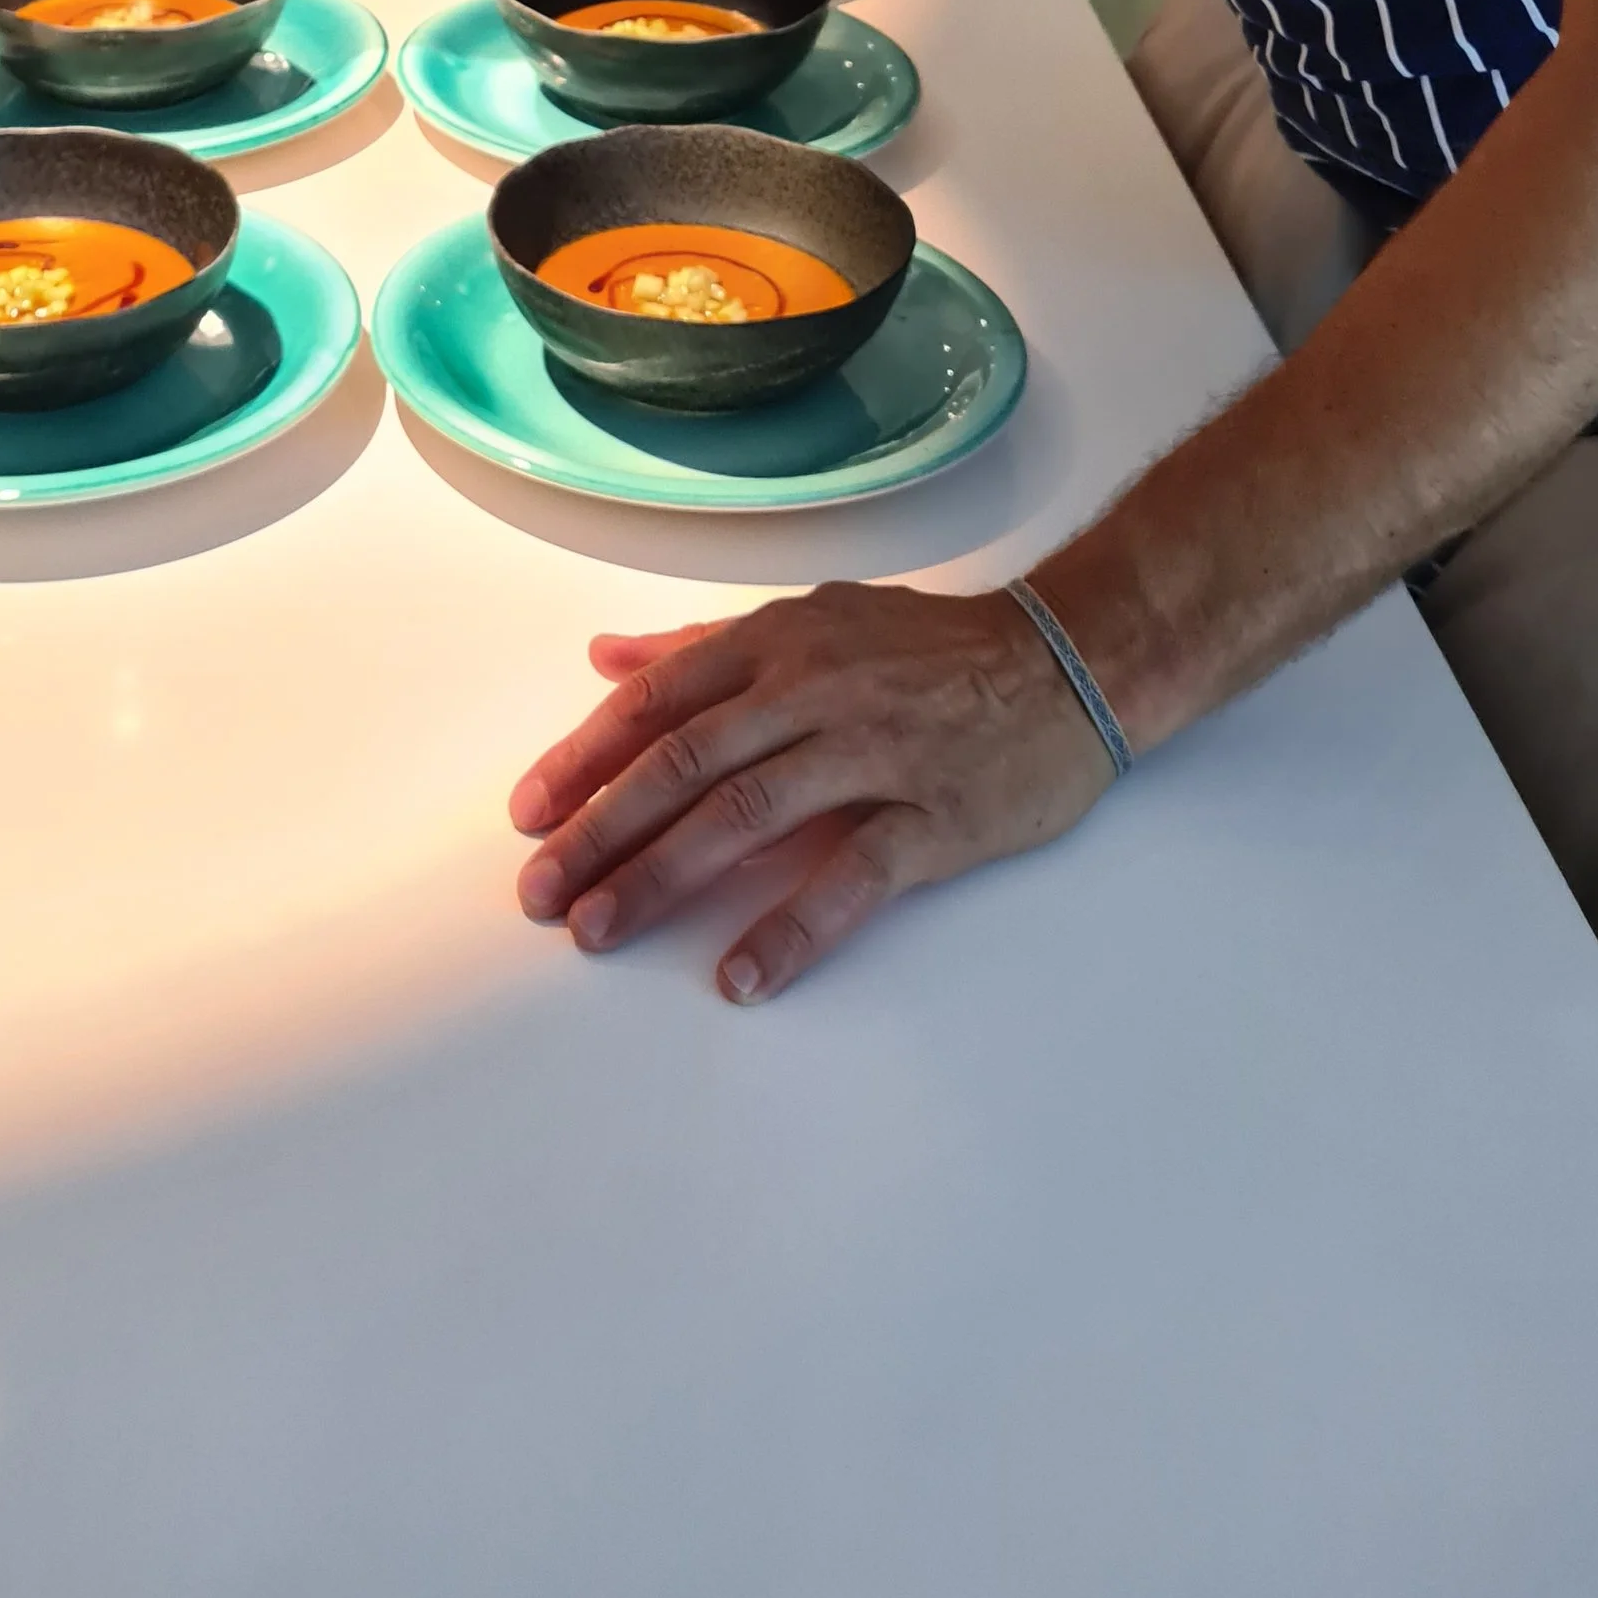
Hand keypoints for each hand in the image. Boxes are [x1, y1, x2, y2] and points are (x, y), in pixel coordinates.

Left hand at [508, 584, 1113, 1002]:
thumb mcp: (812, 621)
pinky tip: (739, 975)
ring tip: (603, 929)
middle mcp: (814, 691)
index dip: (585, 759)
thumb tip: (606, 658)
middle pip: (685, 763)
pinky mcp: (935, 816)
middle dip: (601, 830)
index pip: (657, 703)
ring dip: (665, 876)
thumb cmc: (927, 650)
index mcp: (778, 643)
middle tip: (541, 892)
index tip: (529, 815)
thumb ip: (704, 645)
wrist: (1068, 663)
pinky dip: (791, 929)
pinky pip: (851, 878)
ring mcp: (874, 752)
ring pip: (747, 815)